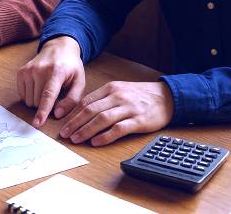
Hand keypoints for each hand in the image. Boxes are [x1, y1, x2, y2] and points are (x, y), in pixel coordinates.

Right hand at [17, 36, 85, 127]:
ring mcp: (28, 70)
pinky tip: (38, 87)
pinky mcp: (21, 72)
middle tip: (55, 94)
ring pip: (29, 101)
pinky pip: (22, 96)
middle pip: (37, 102)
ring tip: (47, 89)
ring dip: (38, 101)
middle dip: (46, 105)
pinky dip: (30, 96)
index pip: (48, 94)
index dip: (43, 111)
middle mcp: (39, 69)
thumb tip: (57, 114)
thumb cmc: (71, 67)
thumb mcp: (79, 81)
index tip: (37, 123)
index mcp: (56, 72)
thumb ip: (72, 100)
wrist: (58, 48)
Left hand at [59, 81, 173, 145]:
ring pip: (102, 119)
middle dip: (75, 123)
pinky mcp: (138, 121)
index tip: (63, 124)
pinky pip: (118, 129)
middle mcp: (117, 97)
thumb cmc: (140, 96)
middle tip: (65, 134)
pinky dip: (105, 136)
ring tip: (76, 139)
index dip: (73, 114)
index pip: (86, 101)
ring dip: (86, 130)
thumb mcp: (120, 90)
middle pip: (91, 110)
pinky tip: (96, 142)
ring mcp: (128, 108)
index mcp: (110, 88)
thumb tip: (83, 112)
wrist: (166, 96)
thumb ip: (103, 99)